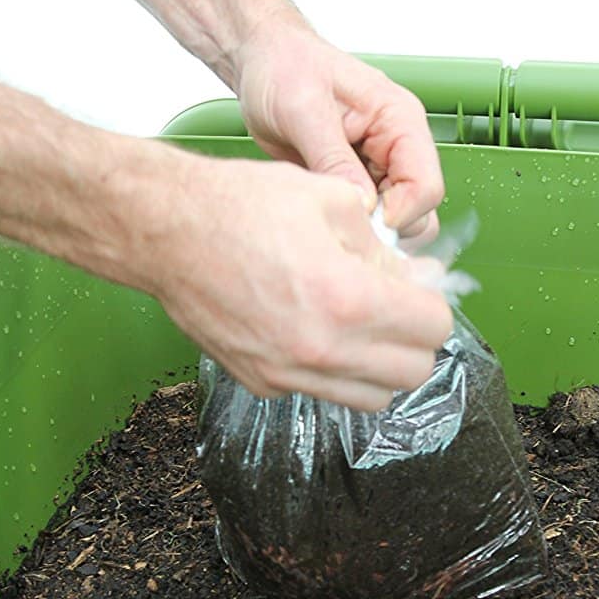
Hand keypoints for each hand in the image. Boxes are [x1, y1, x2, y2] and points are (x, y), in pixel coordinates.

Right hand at [135, 152, 453, 410]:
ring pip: (371, 397)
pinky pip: (322, 391)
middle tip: (397, 308)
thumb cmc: (239, 206)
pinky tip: (314, 328)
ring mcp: (289, 373)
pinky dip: (333, 369)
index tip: (419, 289)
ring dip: (379, 364)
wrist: (165, 230)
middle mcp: (322, 350)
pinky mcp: (262, 382)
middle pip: (410, 373)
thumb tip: (417, 276)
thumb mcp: (333, 200)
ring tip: (360, 323)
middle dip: (414, 339)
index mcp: (349, 299)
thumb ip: (384, 248)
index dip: (433, 302)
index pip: (434, 328)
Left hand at [230, 17, 443, 247]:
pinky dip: (346, 222)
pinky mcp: (355, 181)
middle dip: (384, 225)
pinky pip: (364, 216)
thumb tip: (361, 203)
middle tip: (341, 222)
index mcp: (399, 120)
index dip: (400, 214)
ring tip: (326, 210)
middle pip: (418, 210)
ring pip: (395, 220)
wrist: (261, 61)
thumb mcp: (304, 109)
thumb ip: (334, 158)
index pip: (426, 185)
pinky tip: (320, 208)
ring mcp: (377, 166)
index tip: (361, 222)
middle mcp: (396, 146)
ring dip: (364, 227)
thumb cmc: (285, 66)